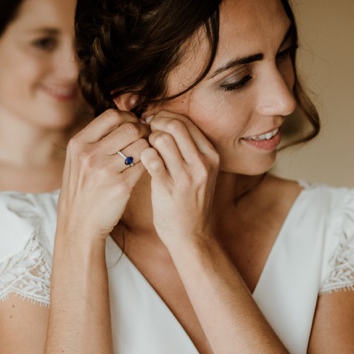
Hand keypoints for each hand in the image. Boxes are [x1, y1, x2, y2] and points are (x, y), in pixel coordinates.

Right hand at [59, 108, 151, 240]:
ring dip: (149, 146)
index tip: (134, 125)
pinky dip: (150, 162)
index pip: (111, 116)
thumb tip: (123, 121)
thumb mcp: (77, 162)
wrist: (78, 226)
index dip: (128, 117)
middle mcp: (90, 154)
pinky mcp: (121, 186)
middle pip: (129, 127)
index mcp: (79, 144)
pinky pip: (144, 164)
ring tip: (148, 153)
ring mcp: (105, 170)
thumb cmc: (81, 192)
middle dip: (143, 130)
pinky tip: (148, 167)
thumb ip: (94, 141)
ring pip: (141, 145)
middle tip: (147, 138)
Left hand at [141, 114, 219, 250]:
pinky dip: (144, 155)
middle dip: (155, 124)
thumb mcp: (200, 172)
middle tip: (145, 132)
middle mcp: (202, 163)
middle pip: (175, 125)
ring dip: (148, 141)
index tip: (153, 122)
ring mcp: (186, 176)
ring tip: (145, 150)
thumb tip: (163, 123)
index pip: (186, 121)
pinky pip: (151, 159)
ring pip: (162, 139)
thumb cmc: (191, 203)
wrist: (192, 236)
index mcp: (211, 155)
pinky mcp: (169, 188)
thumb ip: (188, 149)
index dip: (165, 117)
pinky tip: (143, 162)